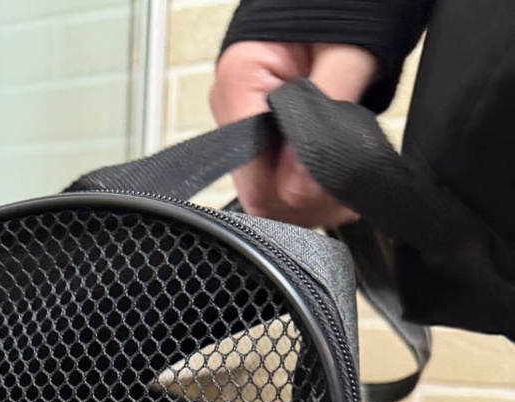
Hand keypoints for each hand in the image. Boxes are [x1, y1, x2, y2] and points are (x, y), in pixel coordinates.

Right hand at [210, 41, 378, 227]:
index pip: (252, 178)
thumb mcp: (347, 54)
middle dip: (307, 199)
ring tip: (348, 181)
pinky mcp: (262, 124)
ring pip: (270, 188)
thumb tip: (301, 187)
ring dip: (312, 195)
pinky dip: (309, 181)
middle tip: (351, 190)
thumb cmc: (338, 2)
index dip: (293, 195)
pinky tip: (336, 174)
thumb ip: (324, 121)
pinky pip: (278, 170)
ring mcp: (244, 117)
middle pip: (260, 189)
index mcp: (239, 81)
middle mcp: (233, 105)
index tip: (334, 190)